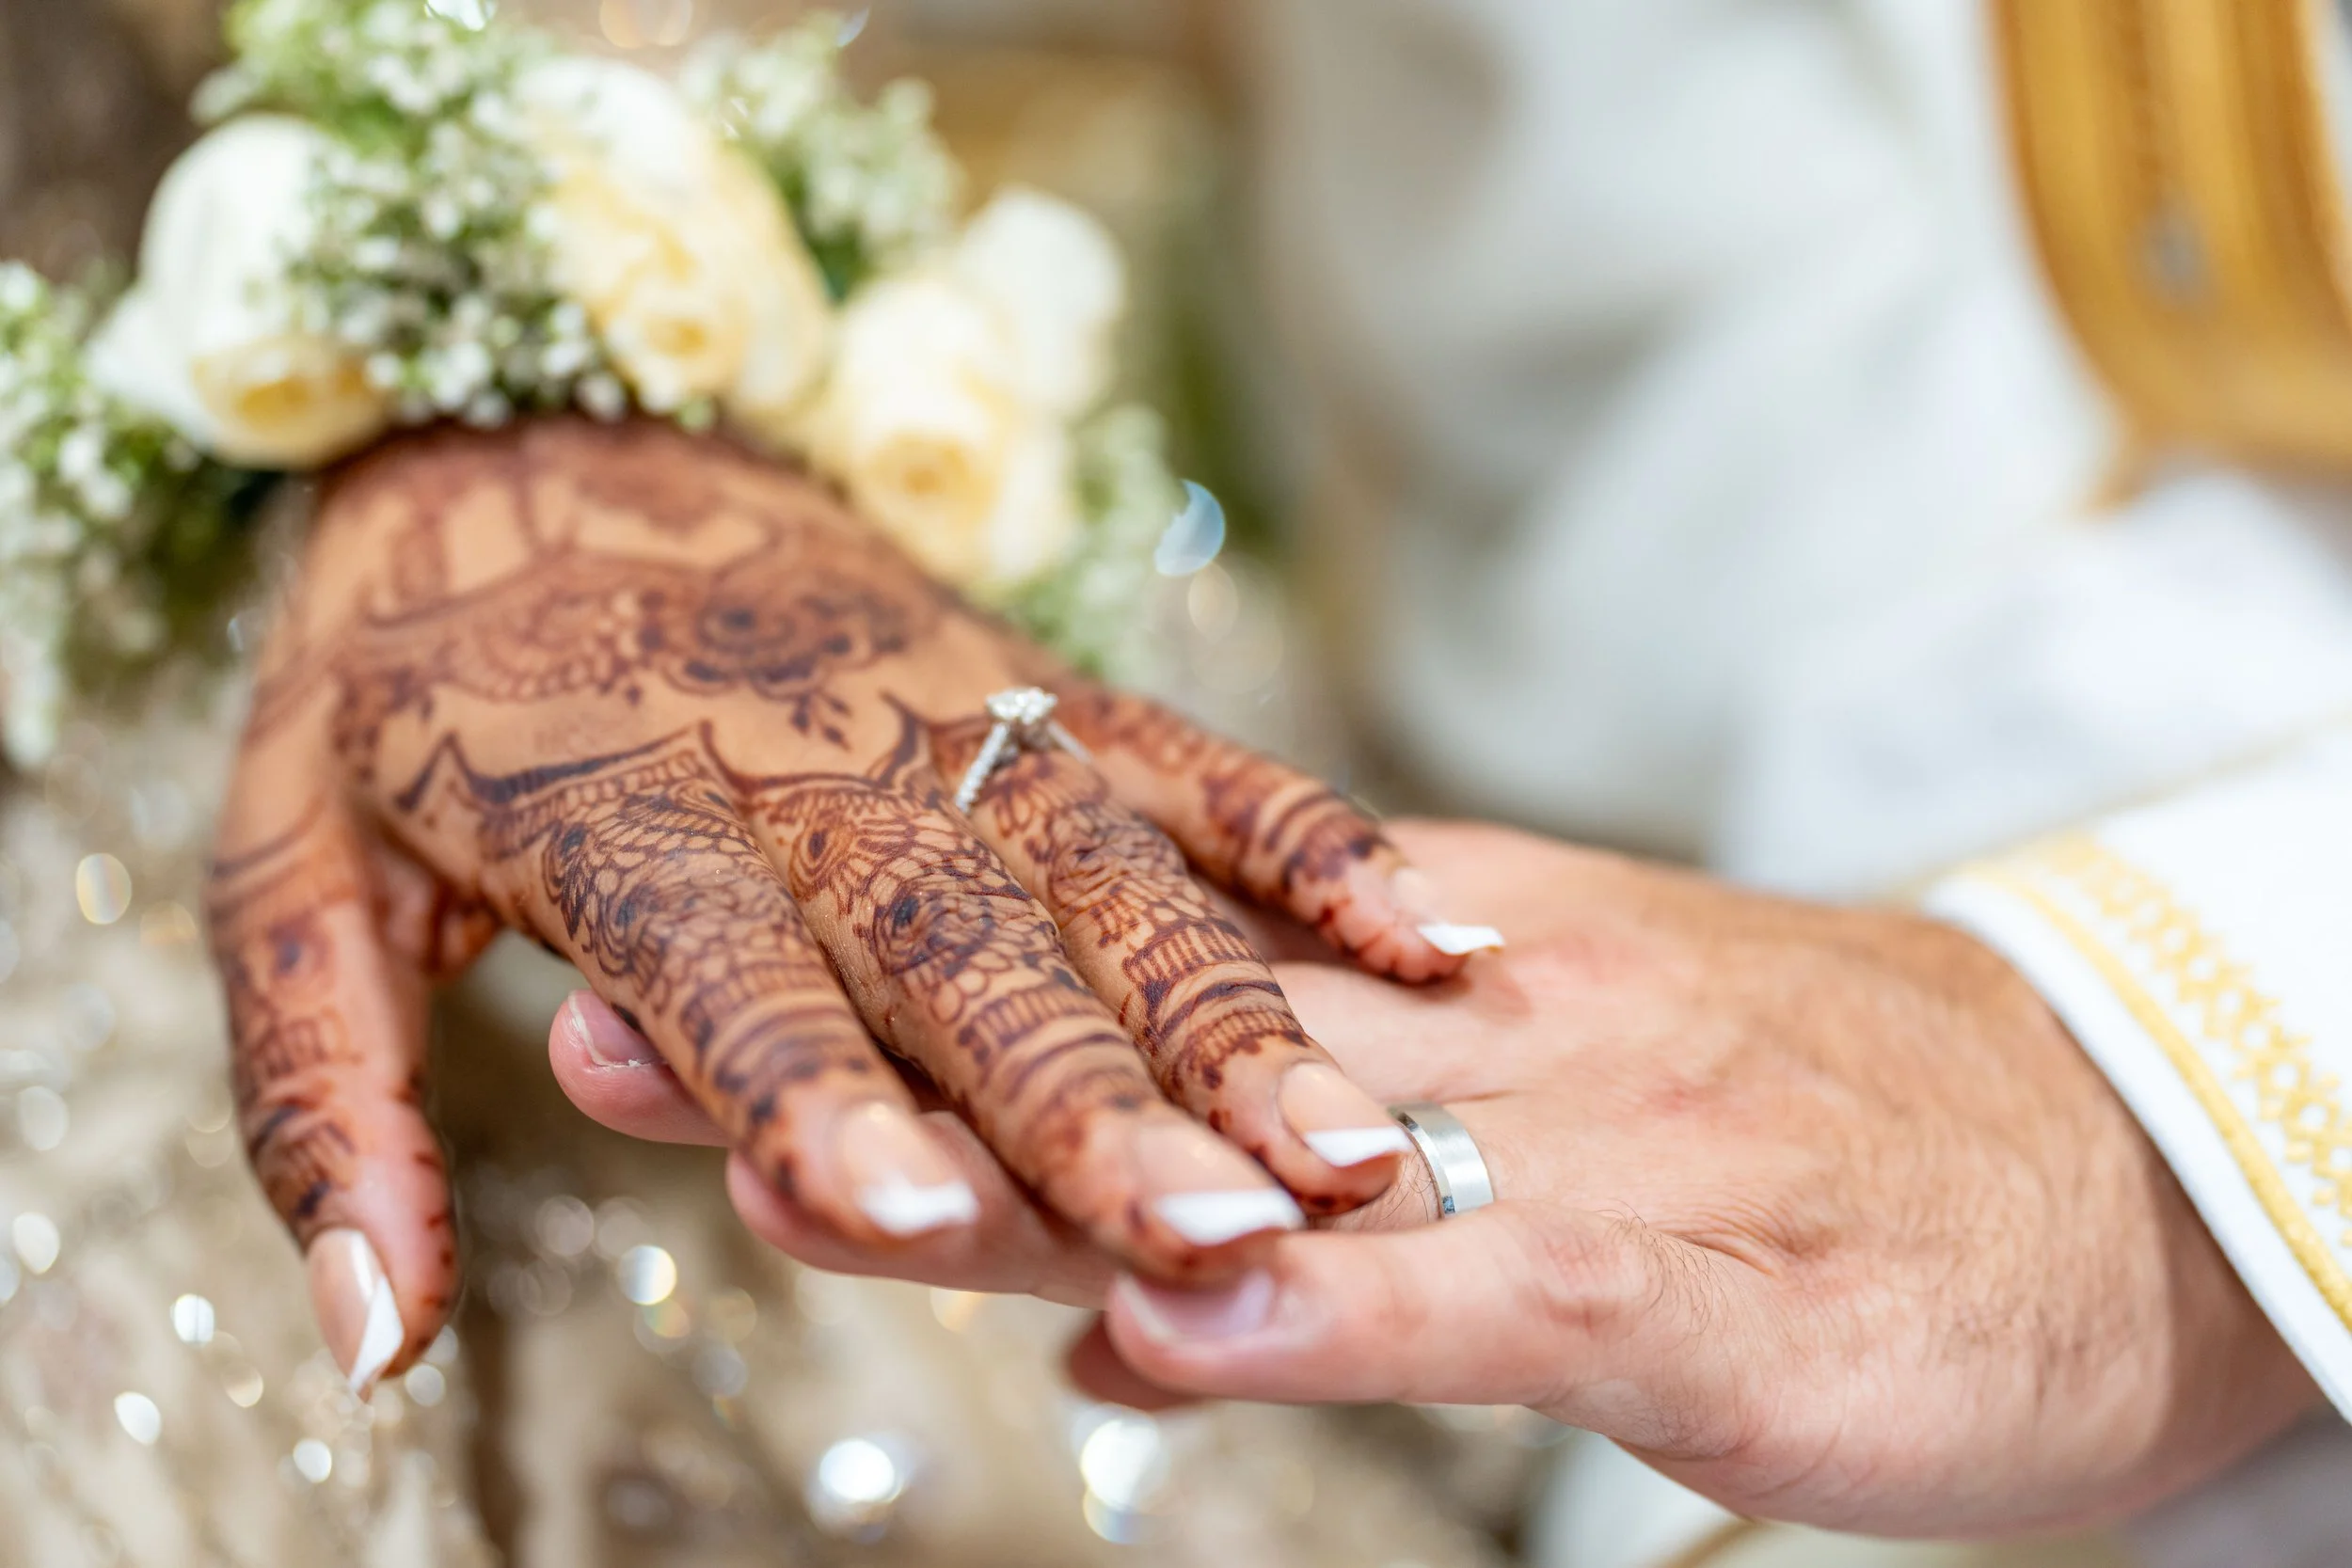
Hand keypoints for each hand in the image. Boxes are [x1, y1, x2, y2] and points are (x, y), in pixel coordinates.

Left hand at [208, 417, 1465, 1389]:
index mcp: (618, 817)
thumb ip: (326, 1111)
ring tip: (1352, 1154)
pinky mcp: (1040, 687)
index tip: (896, 1205)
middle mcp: (813, 770)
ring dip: (1238, 1018)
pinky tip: (1437, 940)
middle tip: (1216, 1229)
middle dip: (1088, 1098)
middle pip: (963, 948)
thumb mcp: (292, 879)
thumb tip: (370, 1340)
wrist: (534, 427)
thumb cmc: (408, 681)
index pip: (730, 971)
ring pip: (1112, 881)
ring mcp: (950, 721)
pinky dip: (1317, 845)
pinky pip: (1196, 768)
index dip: (806, 1086)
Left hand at [563, 822, 2319, 1534]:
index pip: (1119, 934)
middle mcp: (1468, 1006)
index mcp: (1425, 950)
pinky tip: (1167, 1319)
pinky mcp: (1696, 1268)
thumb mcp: (1553, 1084)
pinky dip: (1320, 1307)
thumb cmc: (1798, 1128)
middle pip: (1127, 1013)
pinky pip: (1477, 1287)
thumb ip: (1344, 1128)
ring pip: (1253, 1133)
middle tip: (618, 1015)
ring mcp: (1580, 1125)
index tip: (679, 945)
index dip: (894, 944)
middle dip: (869, 1025)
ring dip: (1018, 1155)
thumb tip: (1121, 1261)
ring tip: (791, 1170)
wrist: (2099, 1162)